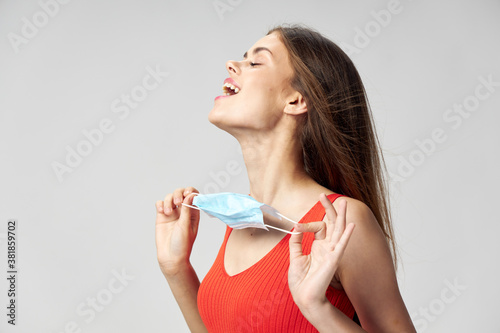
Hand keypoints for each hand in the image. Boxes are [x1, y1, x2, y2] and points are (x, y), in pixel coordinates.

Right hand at [155, 187, 199, 275]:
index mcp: (193, 213)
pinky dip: (161, 204)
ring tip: (168, 212)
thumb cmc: (182, 244)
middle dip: (178, 193)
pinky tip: (162, 211)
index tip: (187, 193)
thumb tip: (191, 195)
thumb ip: (188, 210)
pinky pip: (160, 203)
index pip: (193, 196)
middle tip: (177, 202)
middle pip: (181, 193)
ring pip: (170, 197)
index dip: (191, 191)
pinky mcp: (162, 216)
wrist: (170, 257)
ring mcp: (172, 213)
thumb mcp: (186, 226)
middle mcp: (183, 211)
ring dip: (169, 200)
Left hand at [288, 193, 354, 312]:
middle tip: (326, 195)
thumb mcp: (295, 257)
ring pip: (339, 231)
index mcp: (319, 248)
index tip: (303, 218)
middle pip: (332, 225)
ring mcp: (332, 254)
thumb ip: (296, 243)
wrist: (304, 297)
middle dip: (330, 209)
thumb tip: (295, 229)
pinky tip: (351, 225)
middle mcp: (328, 249)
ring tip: (346, 203)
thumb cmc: (301, 281)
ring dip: (342, 216)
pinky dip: (347, 235)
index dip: (313, 220)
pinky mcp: (333, 261)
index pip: (321, 227)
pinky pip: (341, 246)